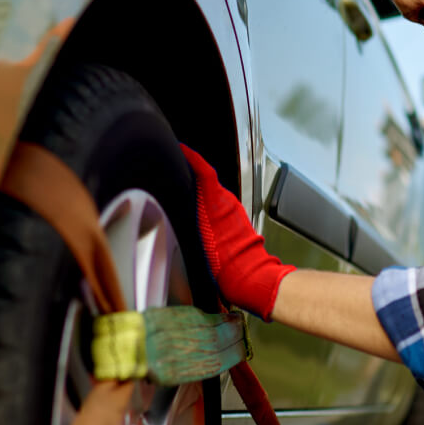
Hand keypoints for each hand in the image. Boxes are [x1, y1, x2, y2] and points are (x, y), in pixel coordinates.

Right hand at [178, 145, 294, 318]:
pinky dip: (207, 202)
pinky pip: (219, 204)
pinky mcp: (236, 220)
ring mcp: (233, 210)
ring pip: (212, 193)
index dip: (191, 157)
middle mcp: (227, 201)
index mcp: (216, 201)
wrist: (247, 276)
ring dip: (200, 190)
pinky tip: (199, 212)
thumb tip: (182, 197)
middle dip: (191, 173)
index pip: (203, 169)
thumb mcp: (199, 234)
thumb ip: (190, 212)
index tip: (182, 148)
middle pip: (206, 179)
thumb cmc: (226, 261)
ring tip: (183, 189)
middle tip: (176, 168)